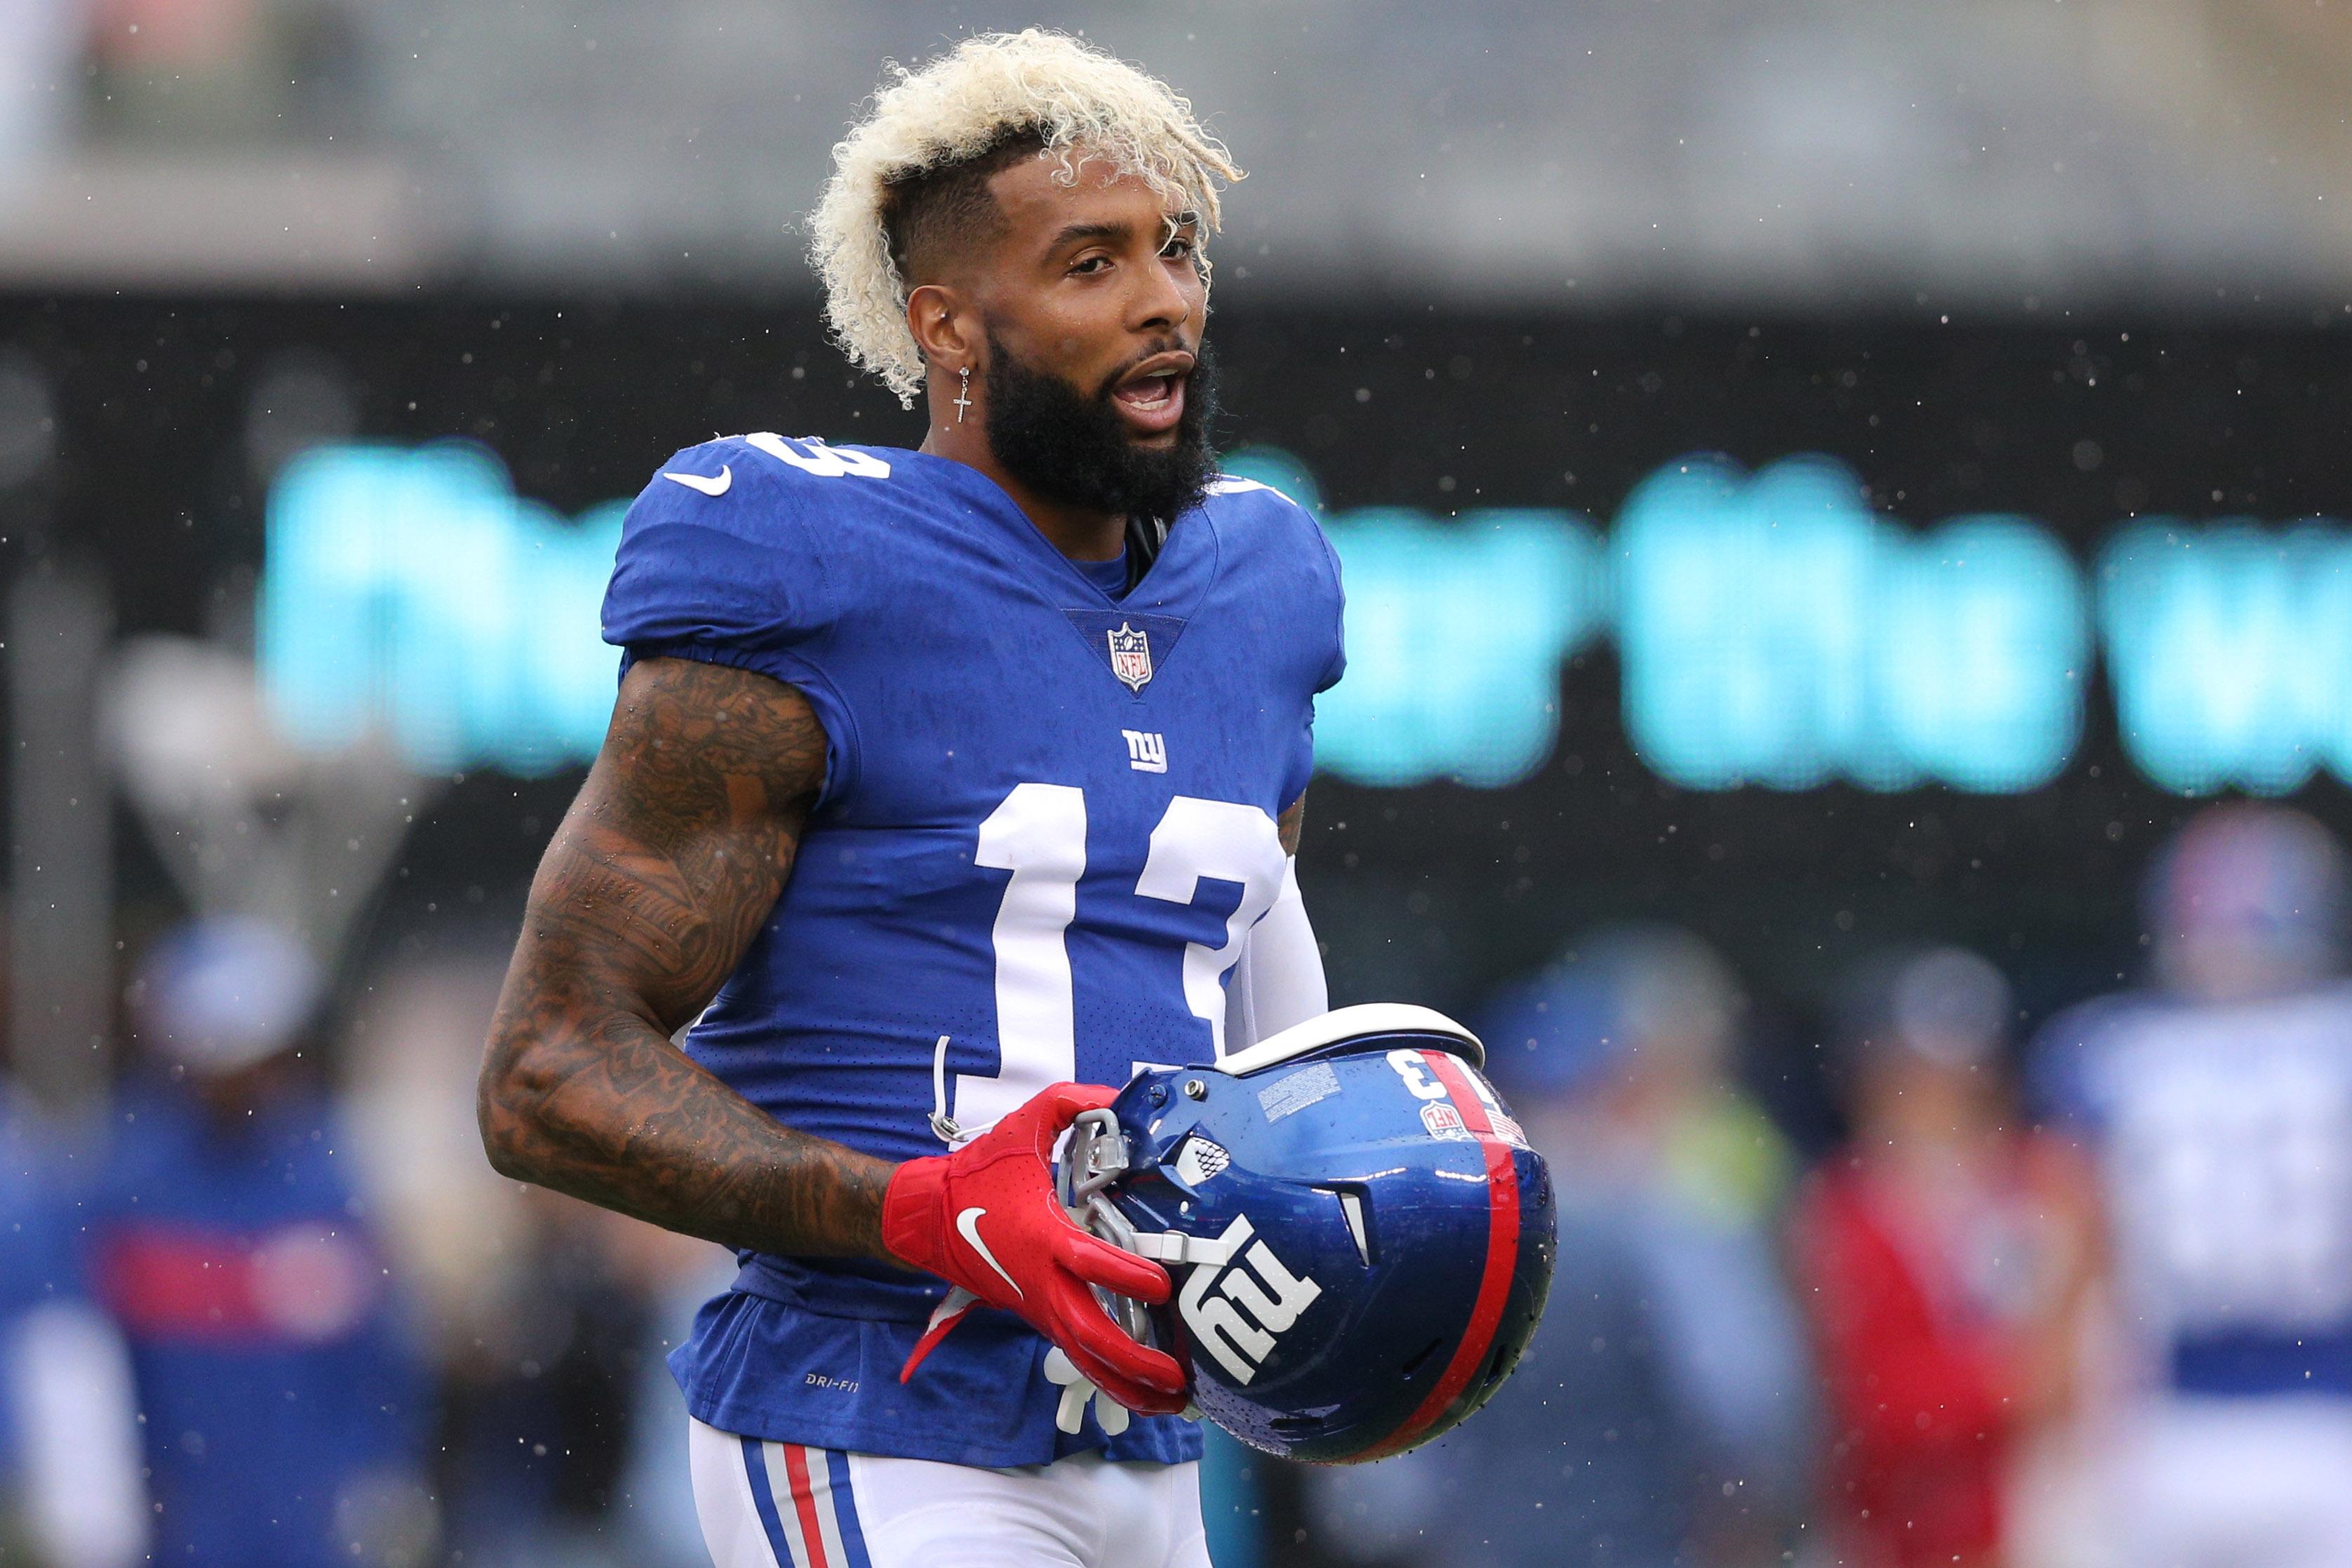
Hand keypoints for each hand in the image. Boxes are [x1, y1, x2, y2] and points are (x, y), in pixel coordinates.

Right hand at [882, 1082, 1185, 1414]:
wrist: (929, 1218)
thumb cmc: (979, 1174)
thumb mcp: (1025, 1126)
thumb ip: (1072, 1104)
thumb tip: (1119, 1098)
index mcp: (1041, 1237)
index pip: (1087, 1264)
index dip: (1125, 1275)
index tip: (1162, 1283)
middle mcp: (1042, 1282)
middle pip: (1088, 1334)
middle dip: (1133, 1359)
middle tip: (1176, 1373)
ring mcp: (1040, 1307)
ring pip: (1084, 1359)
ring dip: (1127, 1385)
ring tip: (1173, 1401)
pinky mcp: (1040, 1317)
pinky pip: (1078, 1356)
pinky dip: (1111, 1378)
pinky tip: (1146, 1392)